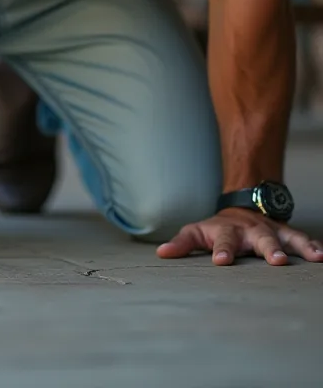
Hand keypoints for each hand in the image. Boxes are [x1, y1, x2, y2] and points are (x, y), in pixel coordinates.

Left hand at [157, 207, 322, 265]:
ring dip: (298, 246)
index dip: (222, 251)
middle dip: (268, 249)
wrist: (241, 206)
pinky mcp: (284, 233)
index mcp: (225, 232)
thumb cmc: (216, 228)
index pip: (222, 242)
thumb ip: (181, 244)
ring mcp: (269, 230)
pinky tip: (321, 256)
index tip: (222, 262)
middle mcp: (249, 230)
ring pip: (285, 237)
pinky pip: (300, 238)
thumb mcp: (196, 232)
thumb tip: (161, 254)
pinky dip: (312, 245)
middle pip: (259, 239)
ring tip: (313, 257)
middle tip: (276, 261)